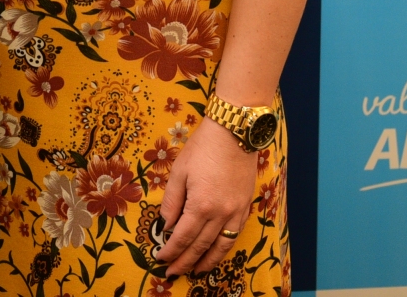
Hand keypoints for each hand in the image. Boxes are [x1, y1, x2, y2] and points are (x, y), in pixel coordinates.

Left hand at [156, 117, 257, 276]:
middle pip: (201, 246)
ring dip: (208, 262)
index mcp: (201, 205)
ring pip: (222, 246)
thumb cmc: (203, 148)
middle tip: (174, 273)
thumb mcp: (179, 172)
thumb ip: (172, 202)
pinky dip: (225, 247)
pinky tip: (217, 251)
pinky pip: (235, 234)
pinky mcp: (246, 206)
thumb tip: (166, 226)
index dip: (171, 251)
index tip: (161, 260)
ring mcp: (236, 212)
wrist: (234, 133)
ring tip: (197, 271)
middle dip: (186, 262)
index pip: (182, 237)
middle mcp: (220, 214)